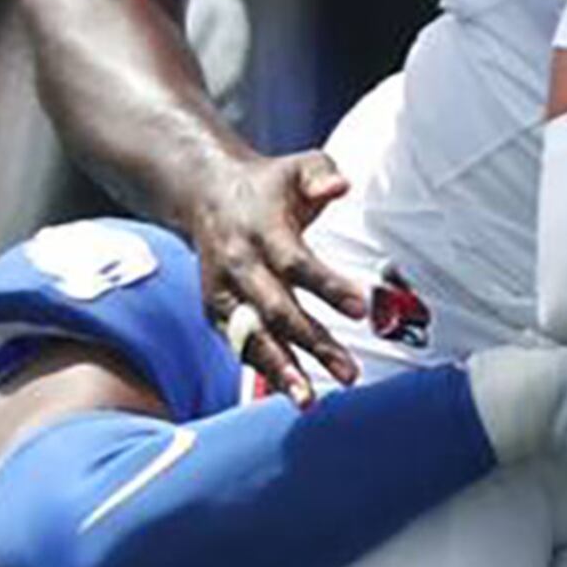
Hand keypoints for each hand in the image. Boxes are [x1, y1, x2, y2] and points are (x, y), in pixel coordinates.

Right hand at [181, 149, 370, 400]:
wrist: (205, 193)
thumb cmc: (268, 185)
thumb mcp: (298, 167)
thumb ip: (322, 175)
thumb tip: (340, 186)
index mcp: (262, 229)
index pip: (296, 263)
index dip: (327, 286)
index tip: (361, 308)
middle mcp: (239, 263)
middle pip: (277, 309)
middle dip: (313, 343)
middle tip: (350, 372)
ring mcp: (223, 290)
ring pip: (252, 336)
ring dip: (281, 371)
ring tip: (308, 400)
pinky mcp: (215, 310)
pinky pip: (239, 344)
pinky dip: (262, 370)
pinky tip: (288, 392)